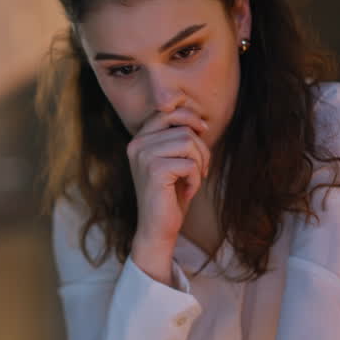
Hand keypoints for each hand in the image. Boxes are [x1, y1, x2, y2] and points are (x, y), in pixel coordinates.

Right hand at [126, 106, 210, 282]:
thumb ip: (179, 138)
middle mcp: (137, 145)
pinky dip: (196, 179)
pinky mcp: (154, 171)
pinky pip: (189, 164)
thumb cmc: (170, 194)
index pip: (168, 112)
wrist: (158, 227)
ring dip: (200, 164)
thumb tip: (199, 121)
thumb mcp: (174, 160)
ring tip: (194, 180)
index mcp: (139, 139)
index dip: (190, 119)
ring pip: (188, 143)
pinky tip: (188, 191)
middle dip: (201, 149)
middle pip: (183, 129)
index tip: (202, 133)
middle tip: (201, 169)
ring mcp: (143, 157)